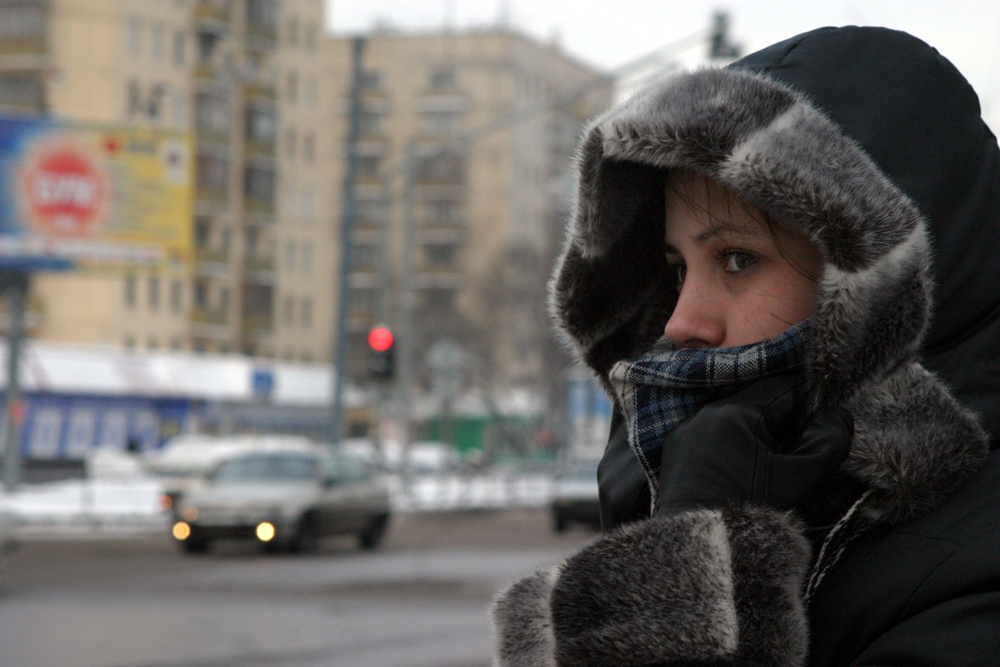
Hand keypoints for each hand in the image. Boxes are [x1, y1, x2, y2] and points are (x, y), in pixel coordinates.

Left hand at [656, 375, 852, 514]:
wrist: (701, 543)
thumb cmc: (752, 509)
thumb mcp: (801, 478)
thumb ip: (829, 441)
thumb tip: (835, 414)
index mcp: (736, 412)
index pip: (783, 389)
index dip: (808, 407)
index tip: (818, 430)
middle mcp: (706, 413)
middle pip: (757, 403)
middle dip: (781, 422)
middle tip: (795, 453)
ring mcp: (686, 430)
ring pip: (734, 418)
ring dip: (755, 434)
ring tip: (769, 465)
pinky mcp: (676, 448)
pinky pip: (711, 434)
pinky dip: (730, 444)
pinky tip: (741, 470)